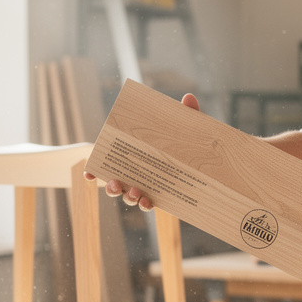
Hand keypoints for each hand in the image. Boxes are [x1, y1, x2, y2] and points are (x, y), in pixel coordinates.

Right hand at [83, 93, 200, 210]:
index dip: (95, 171)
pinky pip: (148, 204)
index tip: (89, 175)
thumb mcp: (186, 127)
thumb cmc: (190, 142)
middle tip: (117, 184)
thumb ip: (186, 113)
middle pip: (117, 183)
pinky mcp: (162, 196)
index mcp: (136, 156)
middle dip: (113, 187)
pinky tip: (147, 202)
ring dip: (129, 197)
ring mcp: (148, 185)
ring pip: (130, 196)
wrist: (212, 163)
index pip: (111, 162)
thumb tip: (188, 97)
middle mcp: (137, 173)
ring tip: (136, 194)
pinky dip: (145, 205)